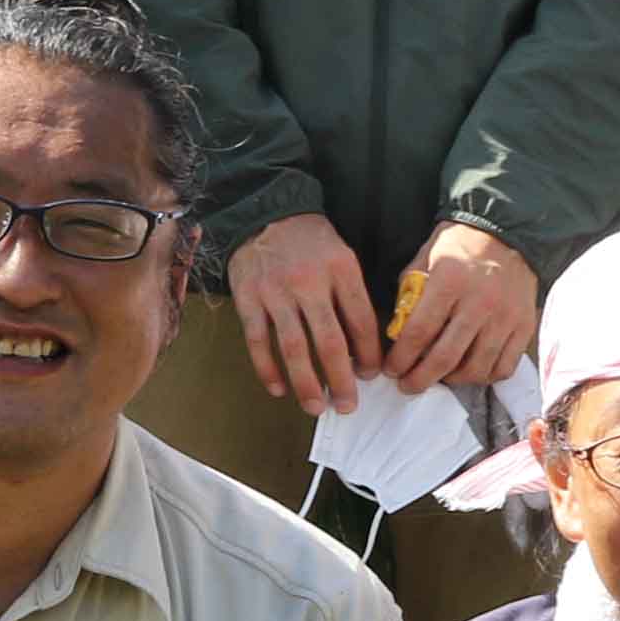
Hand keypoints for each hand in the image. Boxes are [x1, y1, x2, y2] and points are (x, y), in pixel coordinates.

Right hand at [220, 211, 379, 418]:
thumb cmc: (310, 242)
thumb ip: (352, 297)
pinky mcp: (248, 298)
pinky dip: (267, 369)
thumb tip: (362, 348)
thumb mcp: (342, 258)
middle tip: (347, 405)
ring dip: (306, 383)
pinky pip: (258, 341)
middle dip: (340, 379)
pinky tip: (278, 389)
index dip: (369, 353)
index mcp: (340, 270)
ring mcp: (275, 292)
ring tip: (316, 407)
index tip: (371, 375)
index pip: (361, 320)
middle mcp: (309, 282)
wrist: (264, 213)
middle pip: (329, 341)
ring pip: (293, 347)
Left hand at [384, 221, 537, 396]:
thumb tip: (395, 335)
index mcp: (449, 282)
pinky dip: (484, 377)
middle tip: (408, 386)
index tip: (391, 370)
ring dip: (451, 381)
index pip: (419, 333)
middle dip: (420, 379)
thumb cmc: (459, 247)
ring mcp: (505, 317)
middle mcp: (480, 302)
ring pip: (476, 368)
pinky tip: (469, 371)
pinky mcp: (524, 326)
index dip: (401, 358)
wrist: (507, 232)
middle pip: (445, 358)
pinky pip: (504, 367)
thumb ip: (409, 295)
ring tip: (438, 378)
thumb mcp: (424, 259)